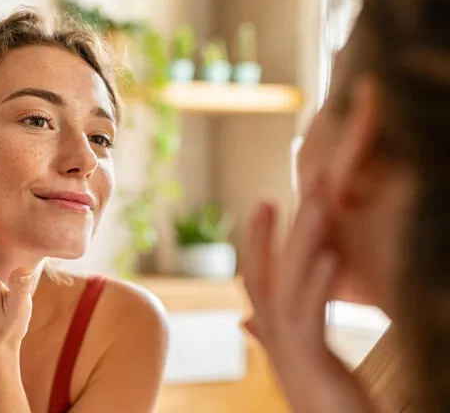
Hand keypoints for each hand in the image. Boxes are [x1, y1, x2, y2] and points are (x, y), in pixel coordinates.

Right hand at [242, 192, 376, 412]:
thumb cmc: (320, 396)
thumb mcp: (296, 356)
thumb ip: (271, 332)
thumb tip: (246, 318)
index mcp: (273, 329)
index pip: (258, 275)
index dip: (258, 237)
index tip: (265, 200)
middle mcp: (273, 334)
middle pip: (269, 271)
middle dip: (279, 226)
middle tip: (299, 185)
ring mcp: (287, 347)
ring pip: (289, 284)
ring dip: (302, 241)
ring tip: (317, 204)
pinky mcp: (309, 360)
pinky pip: (309, 316)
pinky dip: (318, 284)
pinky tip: (329, 257)